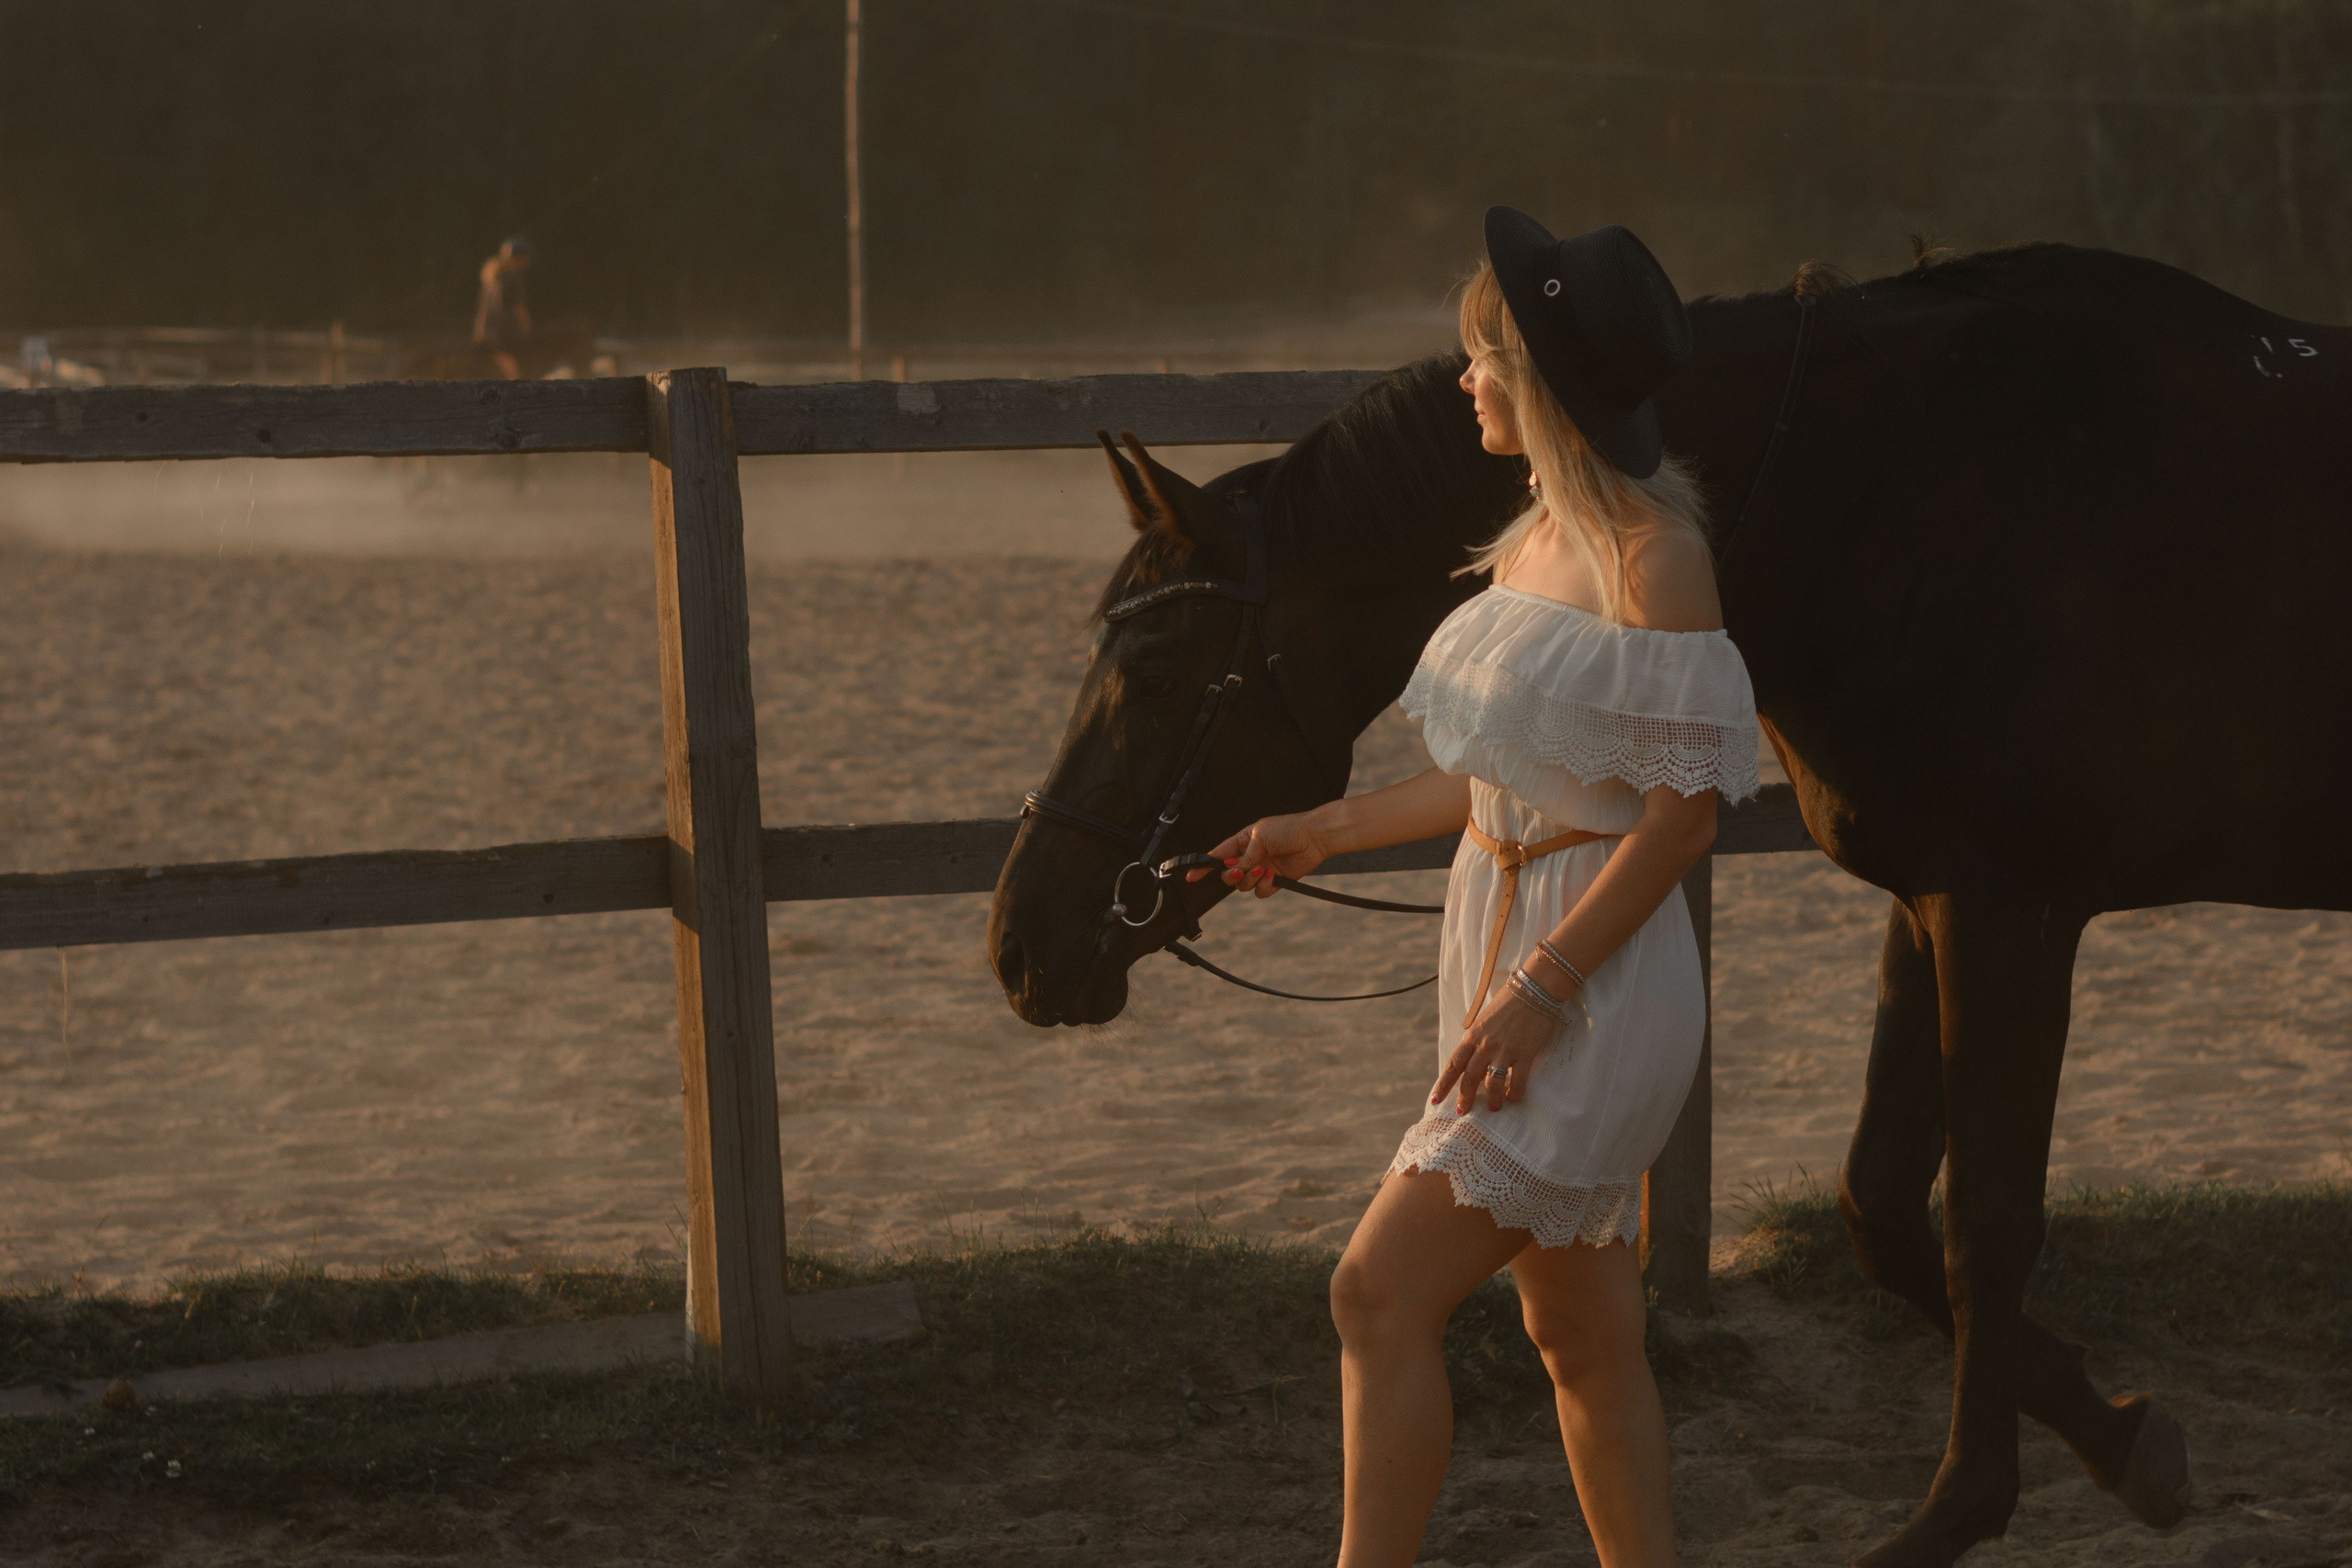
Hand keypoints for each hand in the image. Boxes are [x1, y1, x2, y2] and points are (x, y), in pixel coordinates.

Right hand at [1185, 812, 1330, 899]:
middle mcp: (1249, 857)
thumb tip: (1235, 870)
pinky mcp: (1274, 881)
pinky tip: (1273, 875)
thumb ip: (1245, 855)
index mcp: (1241, 842)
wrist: (1313, 838)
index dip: (1203, 866)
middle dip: (1231, 875)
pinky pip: (1260, 892)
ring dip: (1250, 880)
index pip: (1217, 856)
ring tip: (1263, 869)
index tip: (1190, 876)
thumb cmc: (1288, 829)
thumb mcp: (1260, 837)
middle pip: (1228, 876)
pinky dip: (1264, 885)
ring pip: (1243, 886)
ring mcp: (1260, 870)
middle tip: (1241, 869)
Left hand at [1431, 984, 1562, 1112]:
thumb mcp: (1485, 1018)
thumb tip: (1474, 1057)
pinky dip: (1513, 1094)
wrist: (1534, 989)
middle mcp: (1485, 1045)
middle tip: (1462, 1112)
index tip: (1435, 1099)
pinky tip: (1512, 1097)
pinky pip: (1517, 1082)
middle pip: (1469, 1078)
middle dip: (1464, 1098)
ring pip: (1491, 1083)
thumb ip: (1478, 1037)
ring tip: (1492, 1107)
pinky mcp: (1525, 1054)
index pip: (1453, 1064)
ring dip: (1491, 1098)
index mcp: (1473, 1035)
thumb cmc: (1510, 1001)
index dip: (1443, 1084)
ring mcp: (1505, 1050)